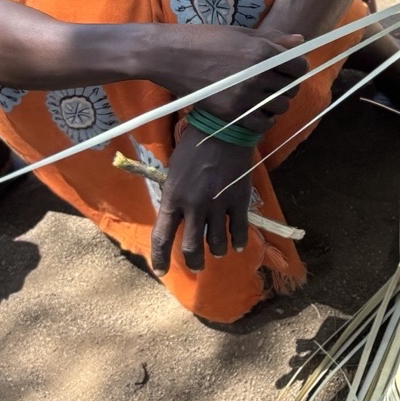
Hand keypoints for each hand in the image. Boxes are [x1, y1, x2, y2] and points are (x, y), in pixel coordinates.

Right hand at [136, 26, 308, 118]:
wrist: (170, 56)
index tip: (287, 70)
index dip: (296, 69)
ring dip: (276, 104)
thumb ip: (272, 39)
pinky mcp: (230, 112)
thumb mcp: (241, 33)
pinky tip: (254, 111)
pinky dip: (263, 120)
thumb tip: (300, 41)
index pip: (298, 67)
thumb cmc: (205, 39)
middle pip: (291, 88)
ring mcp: (244, 95)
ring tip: (262, 97)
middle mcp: (257, 74)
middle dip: (286, 86)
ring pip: (280, 108)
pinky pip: (261, 124)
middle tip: (273, 84)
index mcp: (261, 51)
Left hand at [151, 123, 254, 275]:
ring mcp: (218, 205)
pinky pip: (239, 229)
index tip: (161, 271)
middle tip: (196, 265)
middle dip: (194, 261)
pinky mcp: (238, 200)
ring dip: (217, 250)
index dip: (160, 258)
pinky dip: (238, 241)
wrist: (223, 129)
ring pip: (217, 242)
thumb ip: (174, 196)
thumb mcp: (173, 172)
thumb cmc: (193, 147)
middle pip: (192, 247)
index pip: (162, 237)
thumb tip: (176, 215)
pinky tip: (237, 246)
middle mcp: (194, 207)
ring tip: (218, 252)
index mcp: (173, 199)